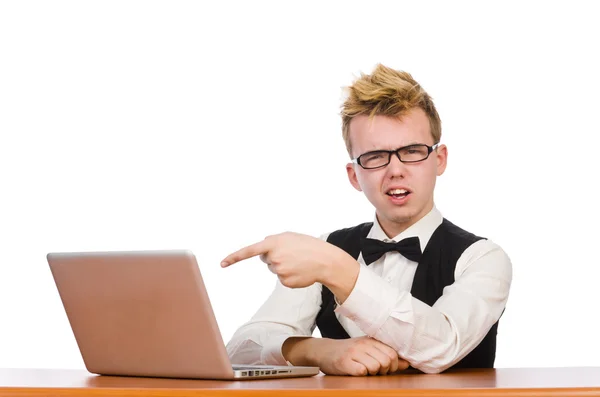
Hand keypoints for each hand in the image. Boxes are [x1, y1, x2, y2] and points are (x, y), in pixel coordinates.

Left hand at [221, 232, 357, 290]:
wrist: (325, 260)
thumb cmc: (308, 245)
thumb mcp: (290, 236)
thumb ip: (273, 240)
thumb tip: (263, 247)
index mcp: (273, 244)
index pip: (249, 251)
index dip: (234, 257)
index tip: (222, 264)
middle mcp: (273, 258)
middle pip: (266, 260)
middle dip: (275, 256)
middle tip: (292, 253)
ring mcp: (279, 271)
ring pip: (274, 269)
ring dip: (284, 266)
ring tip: (298, 261)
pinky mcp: (285, 282)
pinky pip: (282, 278)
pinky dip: (290, 275)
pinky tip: (300, 271)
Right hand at [283, 336, 409, 375]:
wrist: (324, 351)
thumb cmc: (349, 352)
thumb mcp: (368, 350)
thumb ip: (387, 355)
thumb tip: (407, 363)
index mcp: (371, 340)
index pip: (393, 353)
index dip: (394, 365)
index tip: (386, 368)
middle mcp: (363, 344)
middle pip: (387, 361)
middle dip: (385, 370)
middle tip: (375, 371)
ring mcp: (353, 353)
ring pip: (376, 367)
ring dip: (373, 373)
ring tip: (364, 370)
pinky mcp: (344, 362)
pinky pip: (362, 371)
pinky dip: (361, 374)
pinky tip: (356, 371)